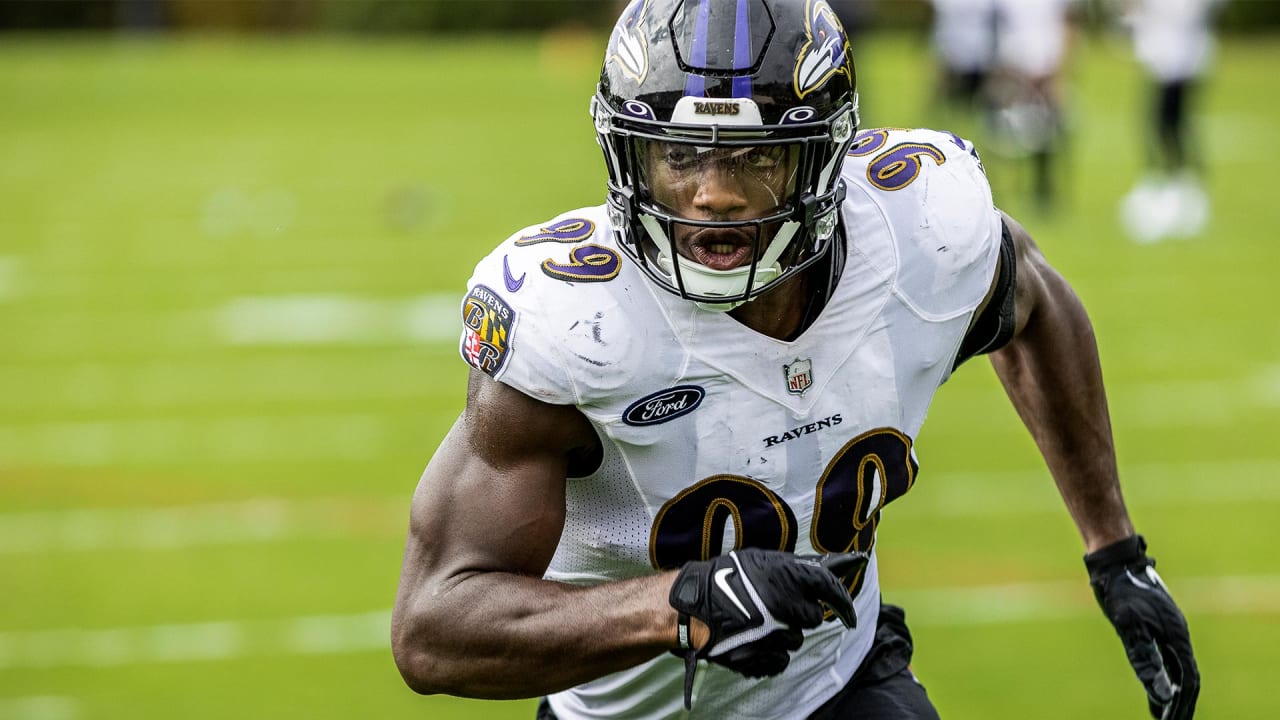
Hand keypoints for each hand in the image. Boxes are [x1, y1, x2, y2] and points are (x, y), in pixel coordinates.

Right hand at [669, 548, 866, 707]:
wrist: (692, 607)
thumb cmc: (725, 578)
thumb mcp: (762, 560)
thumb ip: (796, 567)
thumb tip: (831, 566)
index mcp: (787, 577)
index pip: (830, 588)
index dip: (842, 600)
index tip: (848, 612)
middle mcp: (785, 606)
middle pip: (812, 617)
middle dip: (799, 613)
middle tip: (777, 607)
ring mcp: (774, 635)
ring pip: (796, 640)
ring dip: (783, 633)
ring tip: (758, 622)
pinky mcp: (762, 659)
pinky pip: (781, 660)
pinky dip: (771, 654)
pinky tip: (754, 641)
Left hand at [1085, 535, 1198, 719]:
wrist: (1117, 561)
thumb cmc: (1122, 591)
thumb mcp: (1130, 625)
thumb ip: (1146, 659)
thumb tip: (1161, 693)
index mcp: (1176, 637)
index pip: (1187, 679)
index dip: (1183, 703)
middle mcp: (1177, 634)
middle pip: (1185, 676)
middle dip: (1180, 702)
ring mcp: (1168, 628)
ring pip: (1176, 666)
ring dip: (1172, 691)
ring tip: (1164, 712)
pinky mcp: (1157, 623)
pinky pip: (1166, 655)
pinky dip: (1163, 674)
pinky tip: (1156, 682)